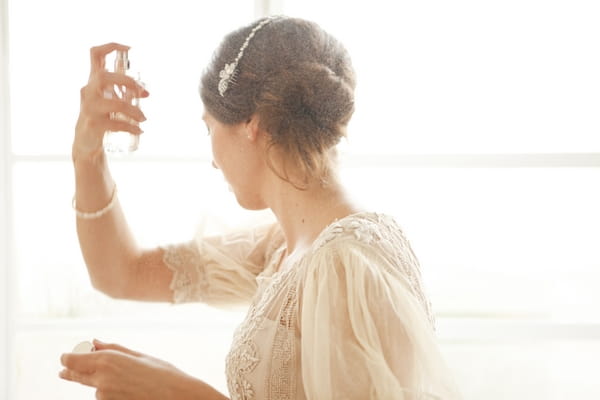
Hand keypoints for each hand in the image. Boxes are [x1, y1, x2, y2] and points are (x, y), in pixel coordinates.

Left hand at [59, 339, 188, 399]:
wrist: (177, 397)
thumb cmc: (163, 373)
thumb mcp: (138, 356)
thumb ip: (113, 349)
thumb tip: (94, 342)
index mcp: (107, 360)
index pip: (72, 360)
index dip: (68, 357)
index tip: (68, 356)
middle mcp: (101, 379)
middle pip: (75, 374)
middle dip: (70, 371)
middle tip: (63, 372)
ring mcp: (104, 396)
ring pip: (93, 386)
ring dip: (99, 382)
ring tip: (125, 379)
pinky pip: (104, 396)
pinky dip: (110, 392)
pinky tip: (128, 388)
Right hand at [73, 43, 148, 159]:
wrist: (86, 142)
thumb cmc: (100, 116)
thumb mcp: (110, 99)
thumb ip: (125, 92)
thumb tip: (146, 93)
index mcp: (93, 81)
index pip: (95, 55)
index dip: (110, 47)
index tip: (129, 48)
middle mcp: (88, 91)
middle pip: (103, 77)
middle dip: (127, 82)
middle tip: (143, 93)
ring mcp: (88, 108)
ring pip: (114, 104)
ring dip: (134, 111)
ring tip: (143, 118)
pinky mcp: (93, 124)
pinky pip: (115, 123)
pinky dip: (130, 126)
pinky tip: (138, 129)